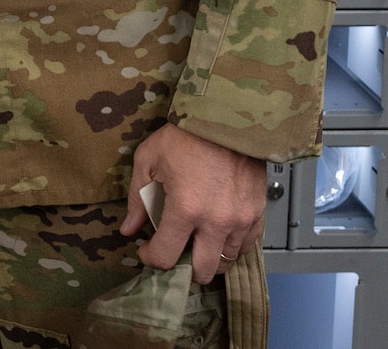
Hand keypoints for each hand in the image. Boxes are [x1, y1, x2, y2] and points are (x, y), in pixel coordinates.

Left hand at [120, 124, 265, 284]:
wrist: (227, 117)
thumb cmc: (184, 136)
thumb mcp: (148, 160)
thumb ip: (137, 198)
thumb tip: (128, 229)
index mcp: (185, 210)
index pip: (166, 256)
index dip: (151, 258)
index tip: (146, 249)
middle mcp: (216, 222)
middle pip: (202, 271)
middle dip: (185, 268)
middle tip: (175, 251)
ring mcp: (241, 220)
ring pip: (227, 261)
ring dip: (210, 257)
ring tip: (197, 241)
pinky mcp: (258, 213)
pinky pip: (247, 245)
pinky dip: (232, 246)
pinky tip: (219, 234)